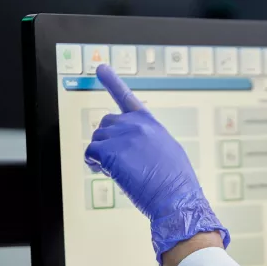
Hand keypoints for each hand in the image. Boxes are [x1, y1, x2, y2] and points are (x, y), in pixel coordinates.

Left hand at [85, 64, 229, 265]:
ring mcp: (122, 136)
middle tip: (116, 162)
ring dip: (101, 154)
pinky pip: (90, 152)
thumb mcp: (169, 152)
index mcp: (151, 124)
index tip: (101, 68)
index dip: (112, 82)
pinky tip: (105, 172)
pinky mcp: (110, 152)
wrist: (176, 197)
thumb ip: (149, 142)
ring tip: (115, 171)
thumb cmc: (176, 183)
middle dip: (107, 140)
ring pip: (97, 138)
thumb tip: (134, 149)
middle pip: (106, 123)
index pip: (127, 98)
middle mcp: (135, 125)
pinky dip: (93, 163)